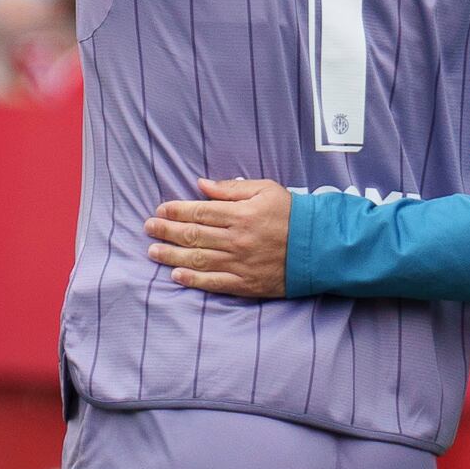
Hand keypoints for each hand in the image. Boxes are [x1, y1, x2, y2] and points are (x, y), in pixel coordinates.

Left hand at [144, 178, 293, 297]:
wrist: (320, 246)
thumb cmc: (293, 213)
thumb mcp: (266, 190)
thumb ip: (231, 188)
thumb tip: (201, 185)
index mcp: (240, 214)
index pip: (199, 211)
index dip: (176, 210)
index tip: (160, 209)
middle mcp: (236, 239)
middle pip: (193, 235)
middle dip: (167, 231)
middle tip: (149, 228)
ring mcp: (240, 263)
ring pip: (197, 260)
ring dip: (171, 256)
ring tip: (153, 252)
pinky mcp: (246, 283)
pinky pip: (214, 282)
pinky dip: (192, 280)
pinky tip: (175, 276)